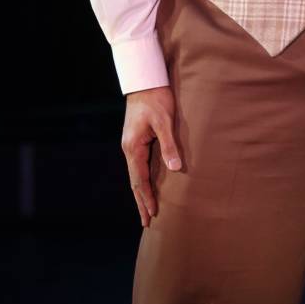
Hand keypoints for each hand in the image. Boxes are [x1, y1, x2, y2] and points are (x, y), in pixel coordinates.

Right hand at [121, 85, 182, 227]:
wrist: (145, 81)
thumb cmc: (156, 99)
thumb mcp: (165, 122)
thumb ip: (169, 145)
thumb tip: (175, 168)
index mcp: (133, 147)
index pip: (140, 179)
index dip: (146, 197)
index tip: (152, 214)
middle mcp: (129, 149)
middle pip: (135, 181)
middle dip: (141, 201)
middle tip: (146, 222)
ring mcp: (131, 145)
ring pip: (136, 175)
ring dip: (141, 193)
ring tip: (147, 209)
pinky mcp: (136, 141)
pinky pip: (139, 166)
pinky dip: (142, 180)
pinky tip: (147, 186)